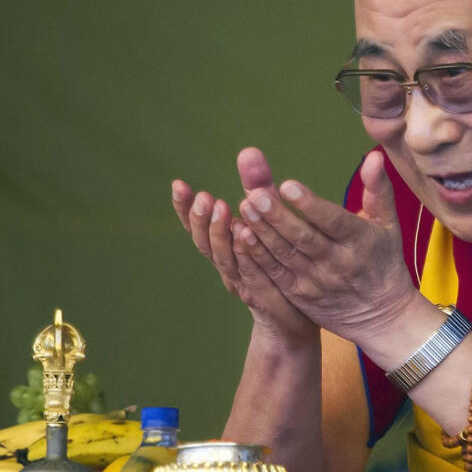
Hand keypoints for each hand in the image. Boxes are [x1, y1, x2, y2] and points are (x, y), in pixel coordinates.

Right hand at [171, 160, 316, 345]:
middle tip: (204, 197)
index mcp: (225, 250)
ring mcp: (244, 283)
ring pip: (226, 259)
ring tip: (222, 208)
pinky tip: (247, 235)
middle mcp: (228, 267)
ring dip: (221, 234)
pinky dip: (247, 255)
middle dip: (201, 219)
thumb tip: (248, 150)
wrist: (294, 322)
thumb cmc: (279, 267)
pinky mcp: (265, 296)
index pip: (198, 227)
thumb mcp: (267, 222)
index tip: (178, 184)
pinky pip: (253, 274)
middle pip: (205, 243)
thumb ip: (259, 189)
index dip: (185, 209)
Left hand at [234, 148, 420, 340]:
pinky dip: (258, 256)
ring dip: (263, 232)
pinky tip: (242, 237)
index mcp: (361, 241)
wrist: (382, 315)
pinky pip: (275, 274)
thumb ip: (378, 189)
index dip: (310, 205)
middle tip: (254, 195)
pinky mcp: (300, 295)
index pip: (333, 221)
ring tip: (245, 208)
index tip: (288, 185)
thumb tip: (374, 157)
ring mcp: (317, 282)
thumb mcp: (389, 225)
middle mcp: (338, 263)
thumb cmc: (384, 260)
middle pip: (304, 239)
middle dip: (277, 217)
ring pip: (286, 255)